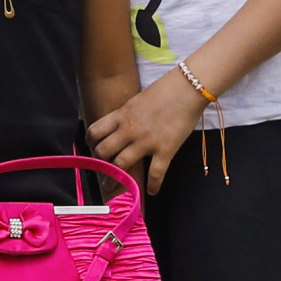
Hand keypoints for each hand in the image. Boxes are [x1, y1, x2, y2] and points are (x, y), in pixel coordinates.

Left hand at [87, 72, 208, 194]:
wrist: (188, 88)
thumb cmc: (165, 89)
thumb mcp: (137, 100)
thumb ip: (126, 115)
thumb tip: (120, 126)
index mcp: (122, 115)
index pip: (95, 131)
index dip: (91, 142)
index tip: (93, 148)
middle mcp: (130, 130)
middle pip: (104, 151)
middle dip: (100, 163)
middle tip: (102, 170)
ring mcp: (147, 142)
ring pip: (121, 165)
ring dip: (115, 179)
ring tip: (113, 186)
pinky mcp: (165, 150)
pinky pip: (155, 174)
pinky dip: (152, 185)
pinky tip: (151, 191)